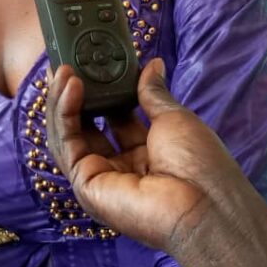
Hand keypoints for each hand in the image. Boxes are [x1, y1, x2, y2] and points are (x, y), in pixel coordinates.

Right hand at [45, 58, 249, 255]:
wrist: (204, 203)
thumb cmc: (197, 162)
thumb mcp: (174, 118)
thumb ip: (153, 93)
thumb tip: (151, 64)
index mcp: (144, 152)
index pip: (113, 117)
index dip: (101, 91)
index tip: (92, 64)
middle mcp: (120, 166)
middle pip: (86, 126)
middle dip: (73, 95)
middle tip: (65, 64)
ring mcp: (101, 178)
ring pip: (69, 136)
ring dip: (62, 102)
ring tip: (62, 70)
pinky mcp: (86, 186)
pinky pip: (68, 147)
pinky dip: (64, 116)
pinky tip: (70, 89)